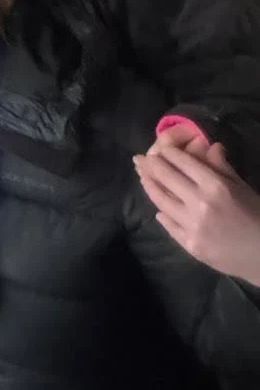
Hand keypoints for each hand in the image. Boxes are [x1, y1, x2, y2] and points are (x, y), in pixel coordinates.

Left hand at [135, 132, 259, 286]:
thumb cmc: (257, 216)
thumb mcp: (242, 187)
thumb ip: (222, 167)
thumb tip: (209, 145)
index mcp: (215, 186)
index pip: (183, 162)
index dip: (168, 153)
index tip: (160, 148)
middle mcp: (199, 203)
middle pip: (166, 178)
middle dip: (151, 165)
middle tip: (140, 159)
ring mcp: (192, 225)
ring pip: (161, 200)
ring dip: (149, 186)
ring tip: (142, 177)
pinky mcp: (190, 244)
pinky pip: (169, 225)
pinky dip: (162, 214)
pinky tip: (159, 209)